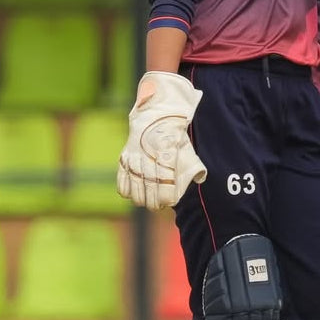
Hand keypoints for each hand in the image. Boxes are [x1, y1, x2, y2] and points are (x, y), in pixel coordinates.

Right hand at [116, 71, 206, 209]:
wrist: (156, 112)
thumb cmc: (174, 132)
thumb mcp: (186, 144)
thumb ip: (191, 163)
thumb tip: (199, 179)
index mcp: (165, 150)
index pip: (165, 178)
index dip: (166, 194)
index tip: (170, 202)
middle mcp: (148, 153)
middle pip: (149, 184)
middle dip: (154, 200)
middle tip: (159, 207)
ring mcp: (134, 154)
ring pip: (134, 183)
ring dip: (140, 197)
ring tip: (147, 203)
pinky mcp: (125, 155)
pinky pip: (121, 176)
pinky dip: (125, 188)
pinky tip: (132, 194)